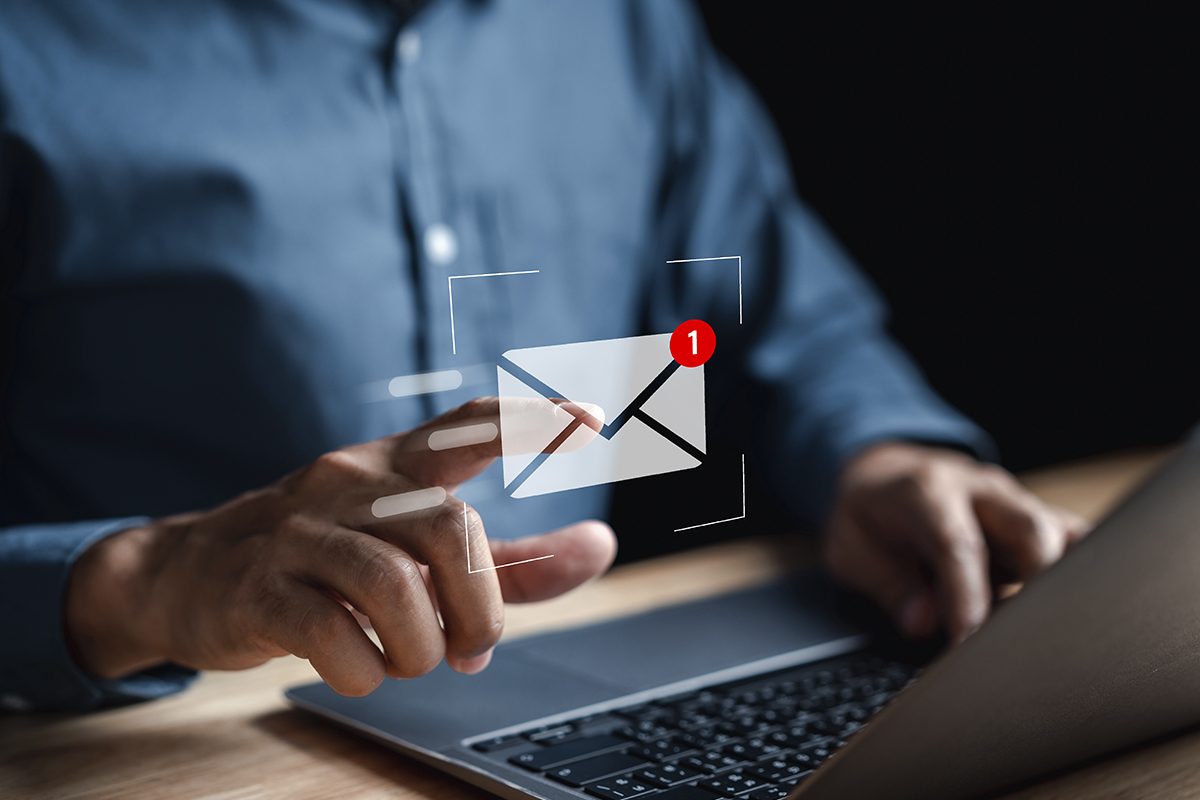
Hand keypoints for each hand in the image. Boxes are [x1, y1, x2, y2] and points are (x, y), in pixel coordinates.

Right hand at [65, 397, 615, 695]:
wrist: (190, 575)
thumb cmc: (326, 560)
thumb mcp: (415, 553)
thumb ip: (511, 559)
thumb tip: (602, 547)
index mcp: (394, 467)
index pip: (465, 427)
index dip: (528, 422)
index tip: (589, 420)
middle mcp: (349, 484)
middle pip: (447, 528)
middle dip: (478, 606)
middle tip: (471, 646)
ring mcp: (298, 533)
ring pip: (391, 584)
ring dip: (421, 645)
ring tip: (412, 660)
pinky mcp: (257, 587)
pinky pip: (329, 633)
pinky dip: (365, 670)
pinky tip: (361, 669)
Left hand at [822, 442, 1088, 643]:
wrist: (884, 476)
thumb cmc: (868, 516)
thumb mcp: (850, 549)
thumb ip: (885, 584)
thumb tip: (922, 622)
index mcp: (925, 491)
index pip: (957, 543)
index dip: (967, 595)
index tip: (969, 640)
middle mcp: (979, 489)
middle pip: (1030, 529)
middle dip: (1036, 586)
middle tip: (1020, 641)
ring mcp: (1014, 500)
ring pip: (1062, 534)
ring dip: (1062, 584)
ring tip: (1047, 633)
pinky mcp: (1037, 516)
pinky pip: (1075, 539)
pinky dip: (1080, 573)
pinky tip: (1071, 611)